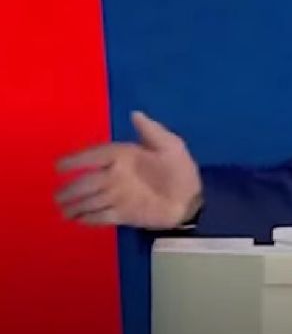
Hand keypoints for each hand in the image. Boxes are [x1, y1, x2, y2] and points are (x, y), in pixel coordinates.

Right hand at [55, 111, 202, 229]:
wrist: (191, 199)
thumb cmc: (181, 170)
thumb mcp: (171, 146)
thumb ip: (152, 131)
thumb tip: (134, 113)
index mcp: (125, 156)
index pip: (95, 155)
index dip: (76, 159)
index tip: (59, 165)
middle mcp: (117, 176)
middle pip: (87, 182)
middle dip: (71, 189)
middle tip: (57, 196)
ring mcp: (119, 196)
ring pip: (90, 200)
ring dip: (76, 205)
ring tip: (62, 210)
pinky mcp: (123, 214)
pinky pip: (101, 216)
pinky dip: (89, 218)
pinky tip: (77, 220)